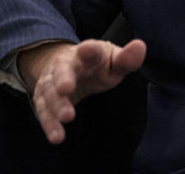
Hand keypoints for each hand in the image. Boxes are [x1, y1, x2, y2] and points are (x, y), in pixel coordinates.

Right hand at [18, 38, 146, 143]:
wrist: (68, 64)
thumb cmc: (98, 65)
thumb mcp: (114, 60)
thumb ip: (127, 58)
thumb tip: (140, 46)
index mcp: (87, 53)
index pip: (90, 50)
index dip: (89, 50)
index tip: (87, 49)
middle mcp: (66, 65)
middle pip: (62, 70)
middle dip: (63, 79)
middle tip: (67, 88)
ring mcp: (52, 82)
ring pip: (51, 93)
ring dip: (57, 105)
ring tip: (67, 117)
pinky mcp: (44, 99)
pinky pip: (44, 112)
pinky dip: (49, 124)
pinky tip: (57, 137)